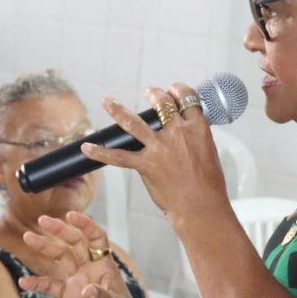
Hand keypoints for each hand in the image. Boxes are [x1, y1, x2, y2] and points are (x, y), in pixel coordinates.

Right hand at [18, 211, 153, 297]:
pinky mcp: (70, 296)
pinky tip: (24, 282)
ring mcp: (78, 281)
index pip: (96, 238)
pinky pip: (51, 286)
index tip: (71, 216)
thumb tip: (85, 291)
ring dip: (45, 248)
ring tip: (28, 238)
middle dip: (59, 231)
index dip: (85, 225)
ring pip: (59, 259)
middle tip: (42, 220)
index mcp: (105, 265)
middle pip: (74, 243)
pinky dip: (38, 283)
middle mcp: (90, 268)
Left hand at [80, 84, 231, 228]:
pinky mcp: (146, 165)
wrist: (201, 206)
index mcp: (197, 128)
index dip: (179, 90)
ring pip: (133, 122)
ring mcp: (159, 148)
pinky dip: (99, 152)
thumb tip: (187, 133)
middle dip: (155, 94)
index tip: (174, 90)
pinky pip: (117, 156)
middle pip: (162, 104)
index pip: (187, 99)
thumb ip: (196, 138)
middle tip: (150, 92)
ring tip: (108, 101)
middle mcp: (177, 133)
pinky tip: (87, 146)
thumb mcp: (209, 152)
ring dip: (118, 110)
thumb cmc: (210, 185)